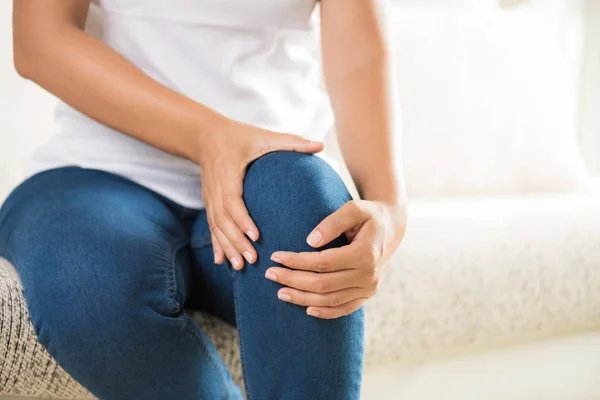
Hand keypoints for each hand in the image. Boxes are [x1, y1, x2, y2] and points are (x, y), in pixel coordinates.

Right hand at [197, 120, 323, 269]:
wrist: (206, 136)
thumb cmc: (239, 136)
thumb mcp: (264, 137)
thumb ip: (292, 142)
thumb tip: (321, 145)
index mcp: (229, 174)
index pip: (232, 201)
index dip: (242, 219)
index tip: (255, 235)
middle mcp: (216, 189)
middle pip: (222, 220)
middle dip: (236, 241)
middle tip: (252, 259)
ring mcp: (210, 198)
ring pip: (216, 227)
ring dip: (227, 247)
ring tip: (239, 267)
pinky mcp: (208, 202)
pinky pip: (211, 227)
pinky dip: (216, 244)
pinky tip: (220, 261)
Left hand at [265, 200, 406, 318]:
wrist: (392, 227)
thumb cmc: (369, 215)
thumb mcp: (354, 208)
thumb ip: (332, 222)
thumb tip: (310, 241)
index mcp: (365, 254)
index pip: (323, 262)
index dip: (297, 261)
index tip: (275, 256)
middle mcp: (369, 275)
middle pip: (323, 284)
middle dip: (293, 280)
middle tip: (270, 274)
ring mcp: (369, 288)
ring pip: (331, 300)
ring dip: (303, 299)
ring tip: (280, 292)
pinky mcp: (368, 294)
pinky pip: (345, 309)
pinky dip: (326, 312)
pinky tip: (307, 309)